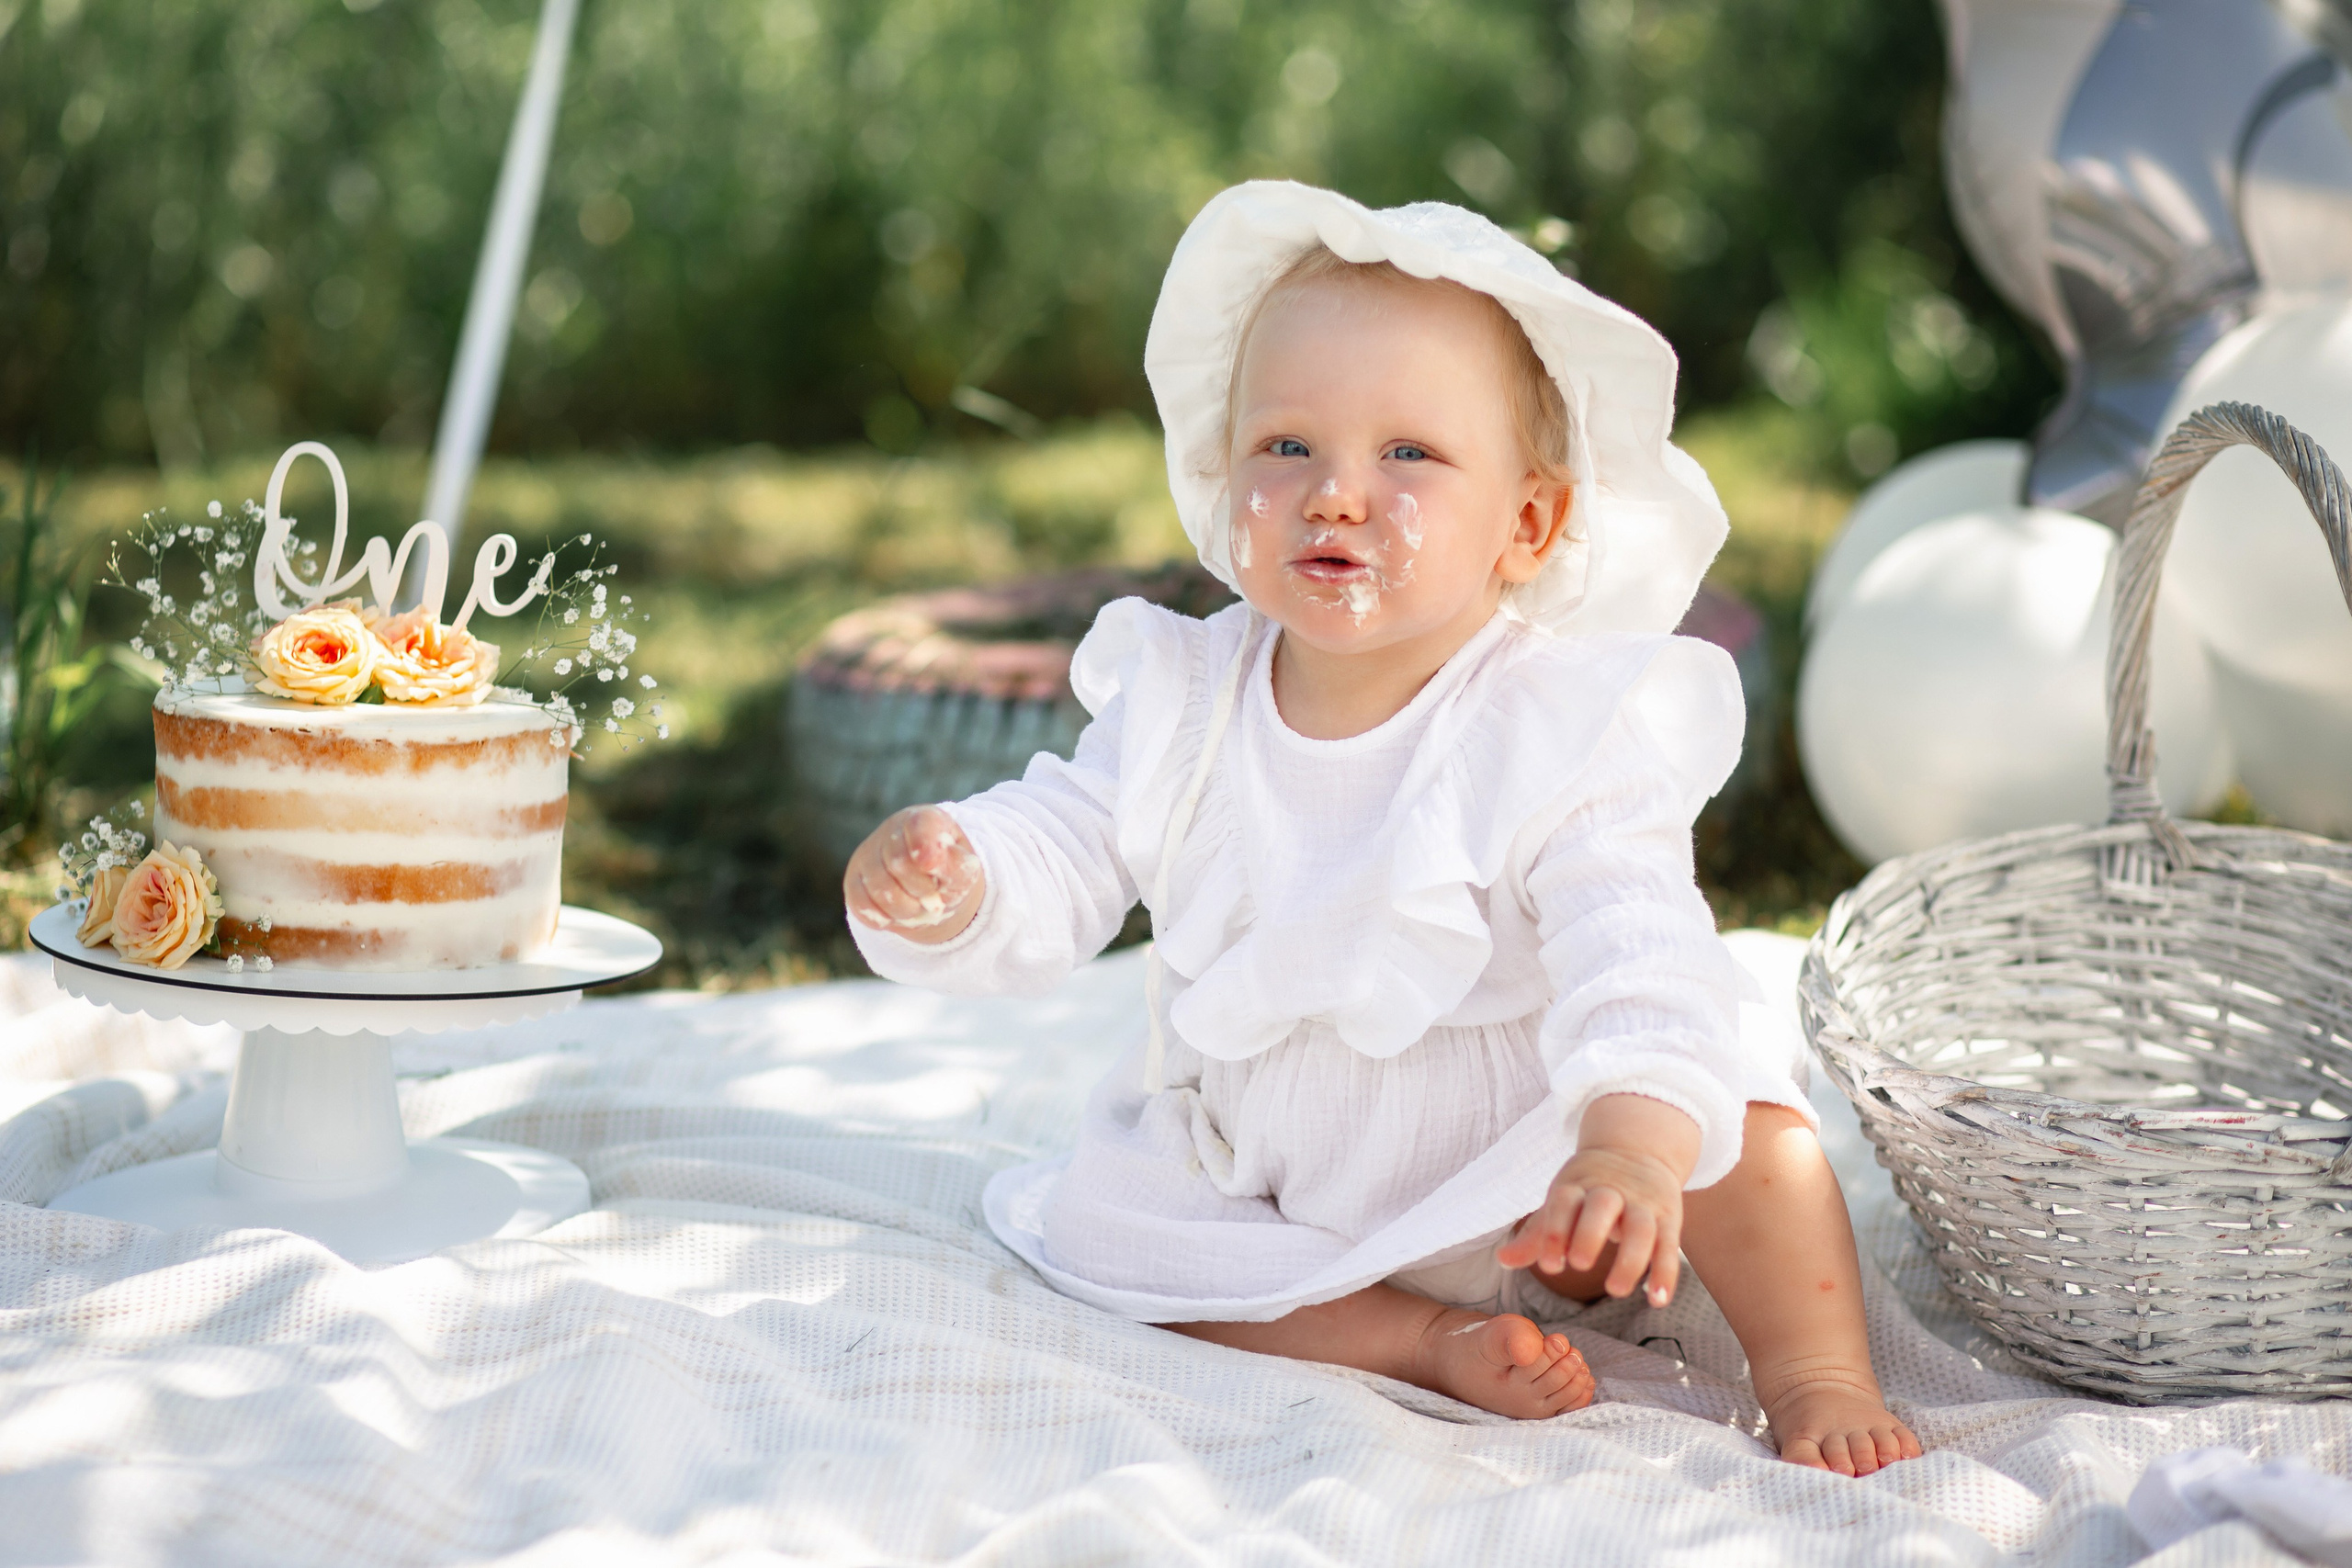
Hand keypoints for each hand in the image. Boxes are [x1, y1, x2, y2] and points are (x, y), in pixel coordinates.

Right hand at [844, 806, 984, 944]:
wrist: (928, 885)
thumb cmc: (948, 873)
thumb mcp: (964, 869)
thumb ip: (957, 866)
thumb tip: (932, 864)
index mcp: (924, 819)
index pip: (919, 826)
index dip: (923, 846)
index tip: (930, 866)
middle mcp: (891, 830)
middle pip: (898, 864)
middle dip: (921, 890)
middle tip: (933, 897)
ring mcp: (868, 855)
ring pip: (880, 890)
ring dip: (906, 909)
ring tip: (918, 907)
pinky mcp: (854, 881)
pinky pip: (863, 906)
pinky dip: (885, 918)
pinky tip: (897, 913)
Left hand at [1496, 1093, 1700, 1306]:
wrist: (1638, 1148)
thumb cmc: (1589, 1188)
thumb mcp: (1563, 1201)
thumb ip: (1538, 1234)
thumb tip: (1503, 1260)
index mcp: (1578, 1184)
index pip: (1564, 1200)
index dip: (1555, 1230)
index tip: (1549, 1266)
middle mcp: (1611, 1191)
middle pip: (1603, 1206)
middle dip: (1589, 1233)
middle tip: (1578, 1265)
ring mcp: (1642, 1203)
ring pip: (1641, 1227)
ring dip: (1631, 1259)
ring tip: (1615, 1291)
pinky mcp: (1669, 1217)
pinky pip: (1669, 1244)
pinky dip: (1665, 1272)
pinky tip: (1657, 1299)